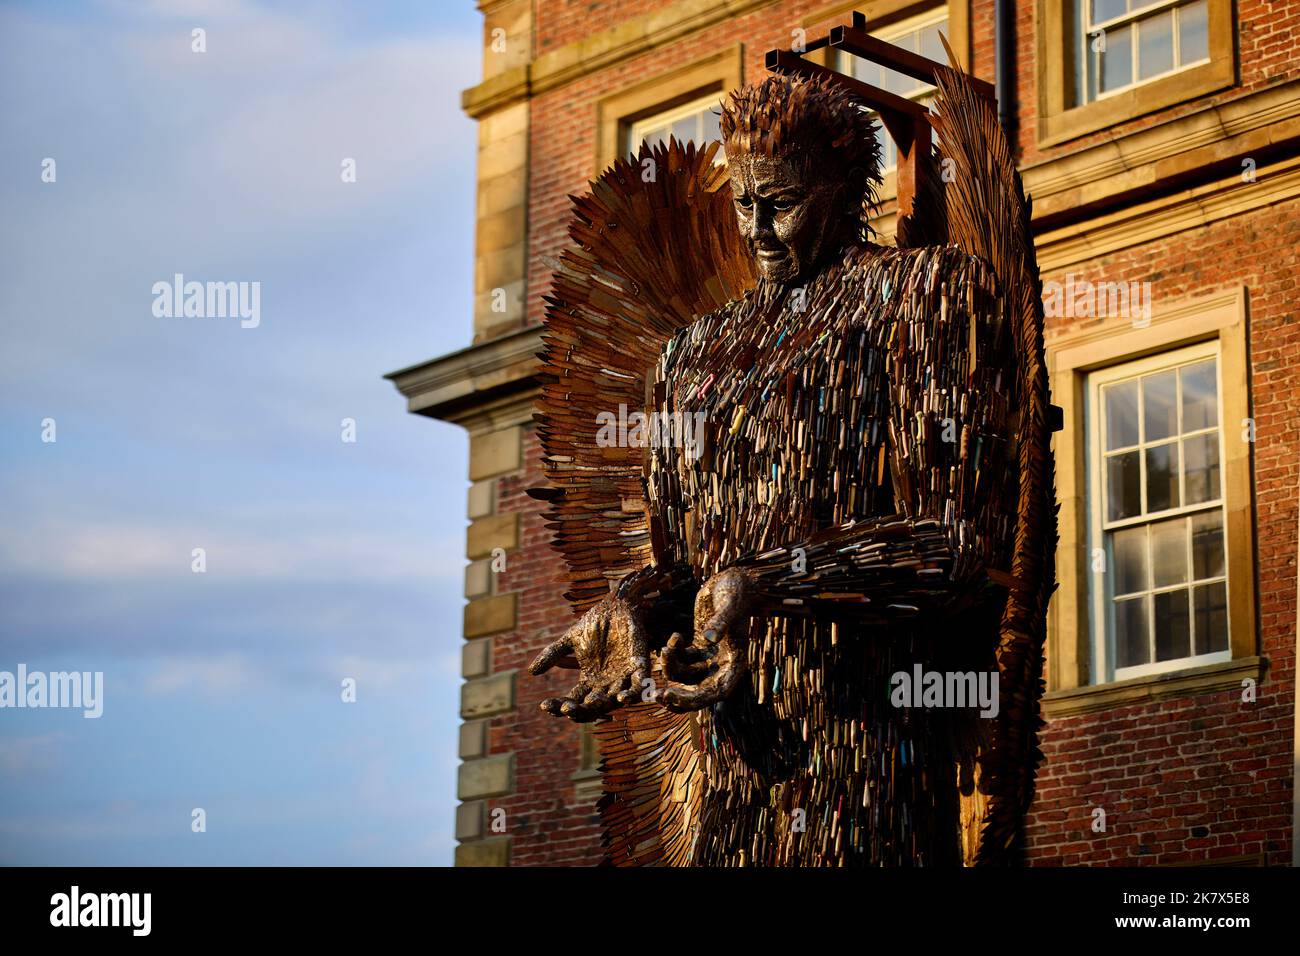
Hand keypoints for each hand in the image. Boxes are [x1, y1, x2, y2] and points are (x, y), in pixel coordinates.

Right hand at [529, 596, 650, 721]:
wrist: (616, 606)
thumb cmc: (594, 623)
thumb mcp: (570, 639)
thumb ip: (553, 654)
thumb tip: (531, 671)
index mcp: (588, 681)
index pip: (572, 701)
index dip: (558, 706)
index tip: (544, 705)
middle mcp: (605, 685)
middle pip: (591, 708)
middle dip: (578, 710)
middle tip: (566, 708)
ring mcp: (623, 678)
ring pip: (614, 701)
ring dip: (603, 705)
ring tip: (592, 704)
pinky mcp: (639, 667)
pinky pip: (638, 686)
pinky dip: (632, 694)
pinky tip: (621, 697)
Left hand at [656, 568, 753, 711]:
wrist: (737, 581)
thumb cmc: (737, 592)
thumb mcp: (729, 605)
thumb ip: (720, 622)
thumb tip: (709, 638)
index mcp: (735, 663)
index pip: (716, 691)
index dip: (694, 699)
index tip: (672, 695)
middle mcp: (722, 664)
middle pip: (699, 692)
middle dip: (678, 695)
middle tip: (657, 695)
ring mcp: (710, 657)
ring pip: (686, 676)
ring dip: (671, 667)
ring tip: (665, 648)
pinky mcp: (700, 646)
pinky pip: (682, 660)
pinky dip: (674, 653)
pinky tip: (675, 636)